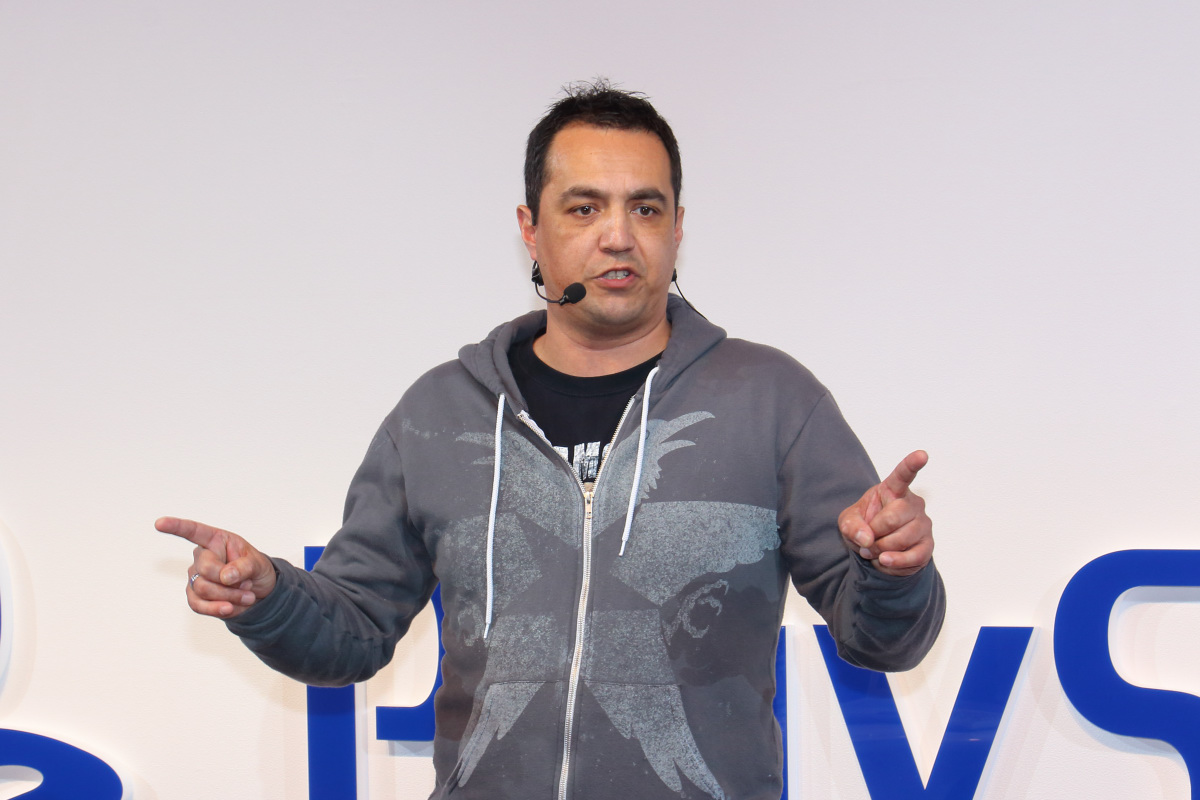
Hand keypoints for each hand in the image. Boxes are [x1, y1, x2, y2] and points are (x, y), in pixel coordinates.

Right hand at [156, 516, 276, 618]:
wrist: (257, 591)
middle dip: (229, 582)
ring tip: (247, 596)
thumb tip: (224, 576)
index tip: (159, 523)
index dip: (176, 526)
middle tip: (248, 584)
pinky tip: (230, 608)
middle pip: (205, 570)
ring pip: (203, 589)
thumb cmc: (255, 569)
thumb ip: (244, 567)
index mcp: (216, 540)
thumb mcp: (258, 564)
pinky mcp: (194, 596)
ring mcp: (195, 577)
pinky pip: (198, 605)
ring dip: (229, 597)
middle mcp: (201, 557)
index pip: (194, 531)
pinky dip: (217, 609)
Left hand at [838, 451, 932, 576]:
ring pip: (902, 539)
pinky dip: (895, 562)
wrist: (876, 551)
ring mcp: (923, 524)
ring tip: (873, 550)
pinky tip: (885, 561)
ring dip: (881, 549)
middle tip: (867, 540)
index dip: (912, 464)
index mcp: (893, 490)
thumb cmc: (864, 527)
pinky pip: (913, 556)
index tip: (922, 454)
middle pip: (894, 516)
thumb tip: (867, 538)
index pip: (903, 475)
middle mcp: (913, 504)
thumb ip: (852, 526)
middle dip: (875, 532)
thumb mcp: (848, 523)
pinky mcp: (927, 545)